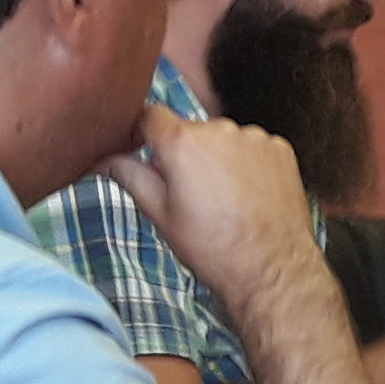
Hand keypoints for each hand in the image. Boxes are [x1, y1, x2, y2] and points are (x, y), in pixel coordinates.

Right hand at [93, 104, 324, 317]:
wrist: (270, 267)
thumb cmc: (213, 247)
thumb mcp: (160, 214)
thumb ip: (130, 175)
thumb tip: (104, 158)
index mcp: (183, 143)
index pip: (150, 115)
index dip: (142, 133)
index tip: (142, 150)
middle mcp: (220, 130)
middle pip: (190, 131)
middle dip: (185, 155)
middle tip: (189, 194)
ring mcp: (254, 138)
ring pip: (223, 140)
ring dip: (217, 159)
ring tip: (224, 200)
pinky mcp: (280, 149)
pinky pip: (252, 148)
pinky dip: (247, 165)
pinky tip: (248, 196)